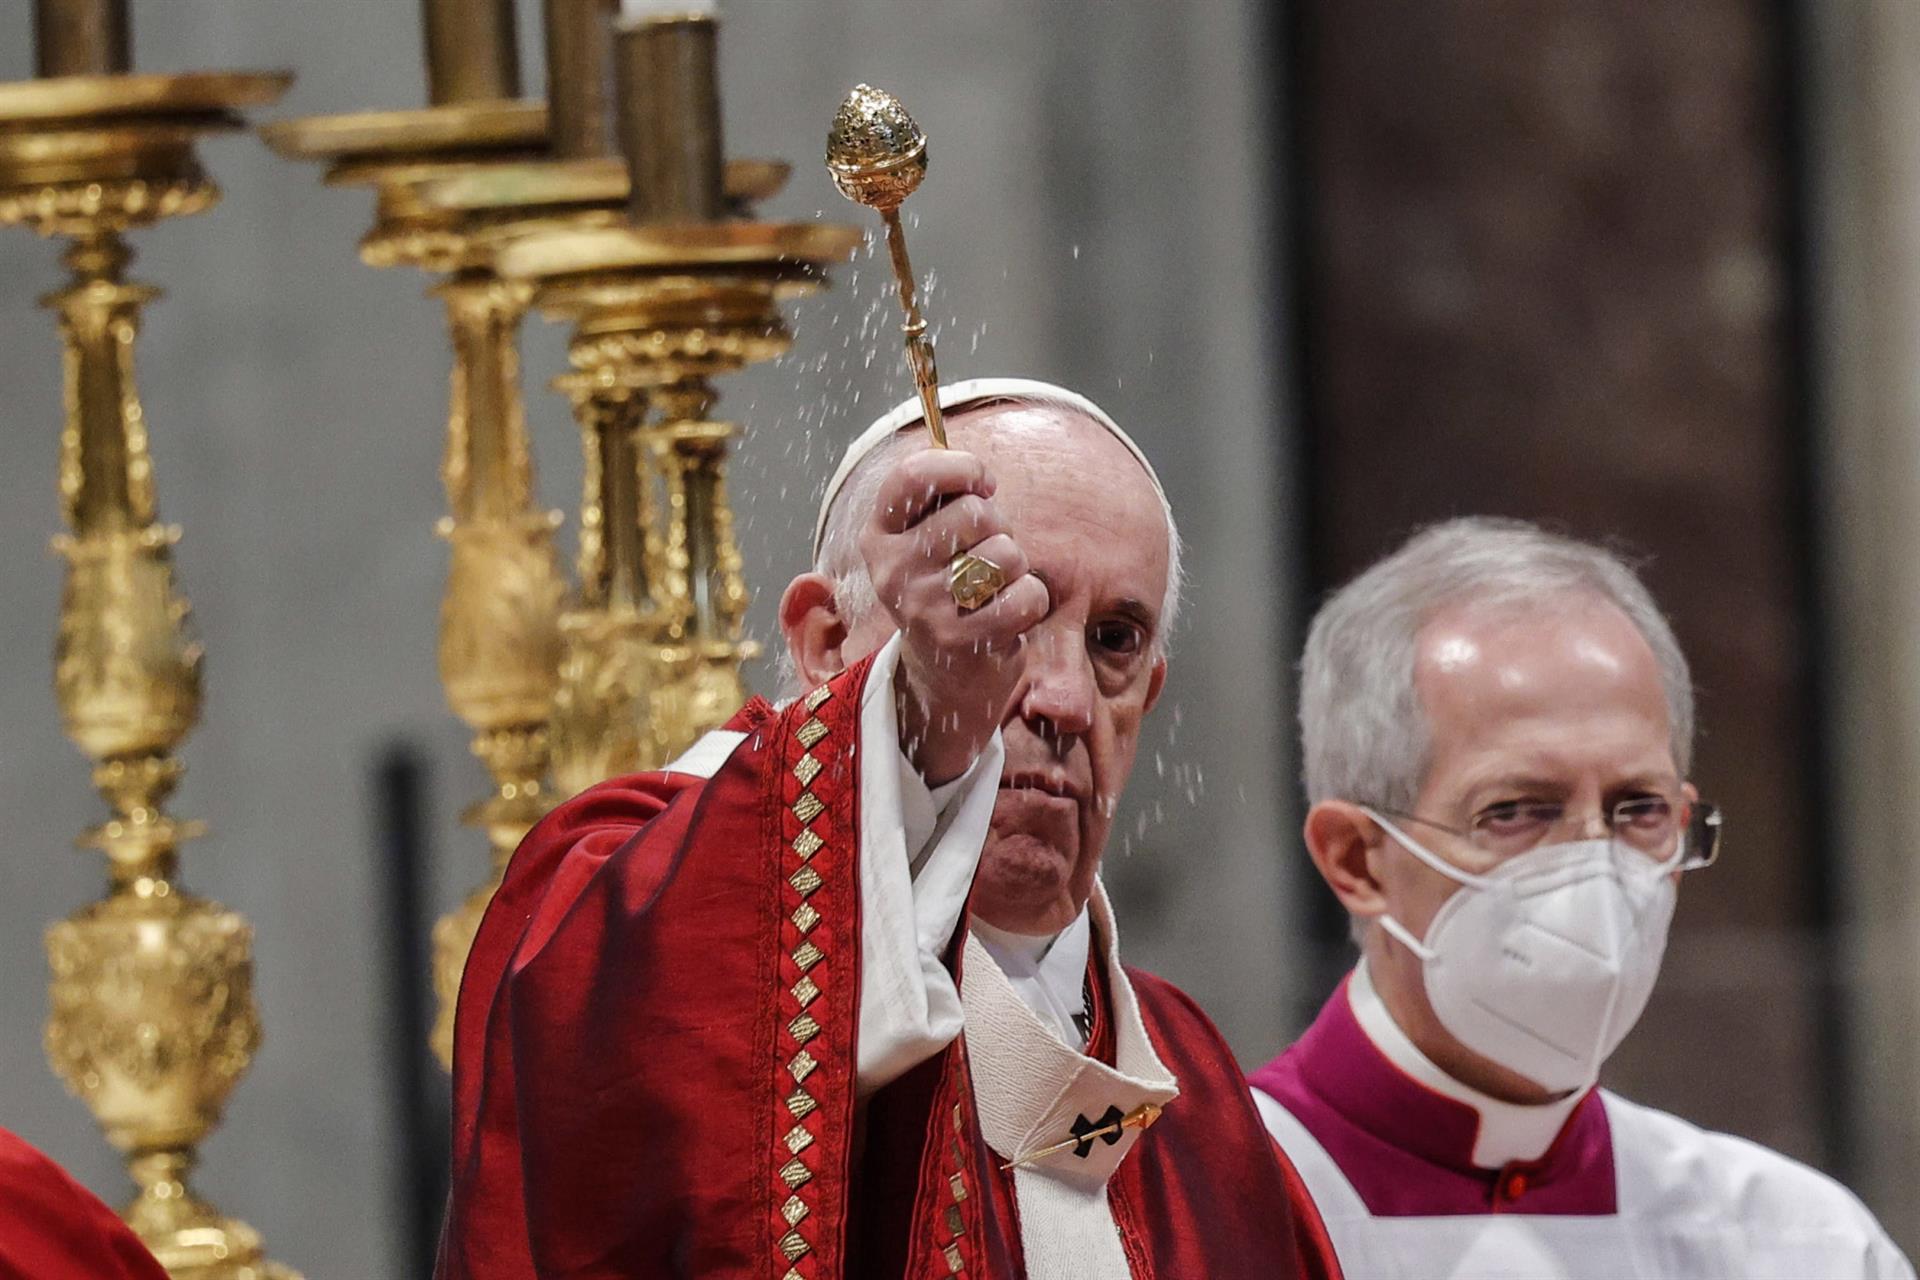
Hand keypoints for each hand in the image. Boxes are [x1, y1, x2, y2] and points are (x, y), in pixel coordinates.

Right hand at [859, 447, 1050, 784]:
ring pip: (1005, 553)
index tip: (982, 483)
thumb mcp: (927, 538)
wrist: (944, 674)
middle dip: (999, 527)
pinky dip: (1031, 601)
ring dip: (1015, 567)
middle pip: (975, 512)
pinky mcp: (960, 642)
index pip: (914, 475)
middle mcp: (892, 571)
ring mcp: (923, 608)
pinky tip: (1007, 615)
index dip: (961, 467)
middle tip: (984, 554)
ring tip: (993, 588)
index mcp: (879, 535)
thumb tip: (979, 477)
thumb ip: (943, 497)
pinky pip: (1026, 596)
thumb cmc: (948, 586)